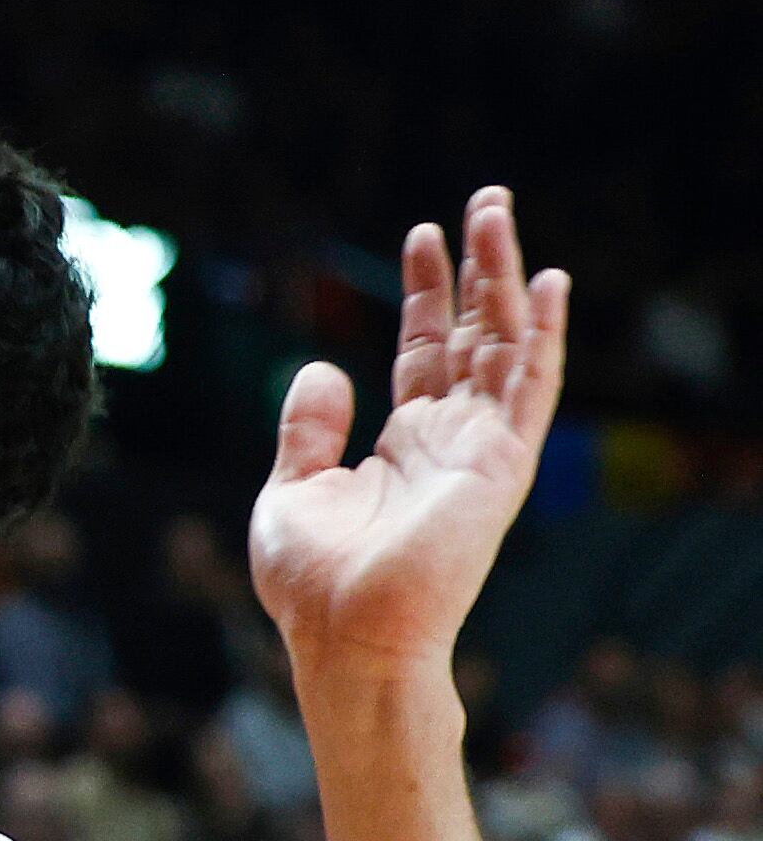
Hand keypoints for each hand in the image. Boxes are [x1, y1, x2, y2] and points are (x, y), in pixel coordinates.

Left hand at [249, 187, 568, 677]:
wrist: (345, 639)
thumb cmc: (314, 585)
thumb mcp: (292, 490)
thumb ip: (308, 429)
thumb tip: (324, 366)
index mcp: (401, 446)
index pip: (421, 351)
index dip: (424, 294)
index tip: (422, 236)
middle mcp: (448, 440)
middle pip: (469, 334)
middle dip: (477, 268)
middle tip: (484, 201)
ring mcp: (478, 450)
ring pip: (502, 343)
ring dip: (505, 278)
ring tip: (498, 211)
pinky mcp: (500, 465)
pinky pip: (528, 387)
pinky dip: (540, 335)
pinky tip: (549, 284)